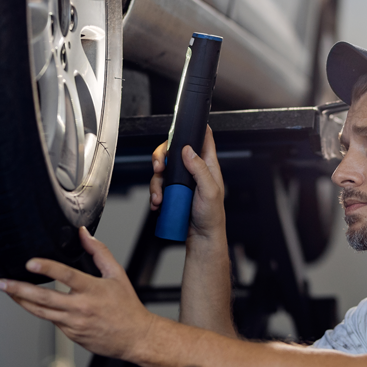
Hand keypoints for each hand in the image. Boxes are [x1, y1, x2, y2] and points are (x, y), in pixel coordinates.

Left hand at [0, 227, 155, 360]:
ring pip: (41, 312)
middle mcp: (81, 308)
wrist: (135, 338)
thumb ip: (99, 252)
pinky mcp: (71, 335)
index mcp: (93, 290)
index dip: (47, 268)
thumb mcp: (117, 274)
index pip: (66, 276)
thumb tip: (84, 234)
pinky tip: (28, 301)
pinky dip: (39, 310)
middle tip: (2, 282)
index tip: (30, 262)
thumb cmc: (127, 307)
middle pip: (44, 298)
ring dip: (21, 300)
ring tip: (6, 291)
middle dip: (19, 290)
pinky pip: (51, 320)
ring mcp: (74, 324)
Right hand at [149, 126, 225, 241]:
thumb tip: (188, 150)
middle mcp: (193, 169)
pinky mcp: (172, 191)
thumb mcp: (210, 190)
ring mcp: (181, 180)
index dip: (192, 129)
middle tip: (159, 168)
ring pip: (162, 170)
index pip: (202, 138)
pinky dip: (155, 194)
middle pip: (173, 151)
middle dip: (161, 158)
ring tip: (159, 198)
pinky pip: (158, 186)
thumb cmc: (211, 216)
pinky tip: (158, 204)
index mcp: (207, 164)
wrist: (201, 236)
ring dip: (156, 183)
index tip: (179, 131)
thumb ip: (199, 169)